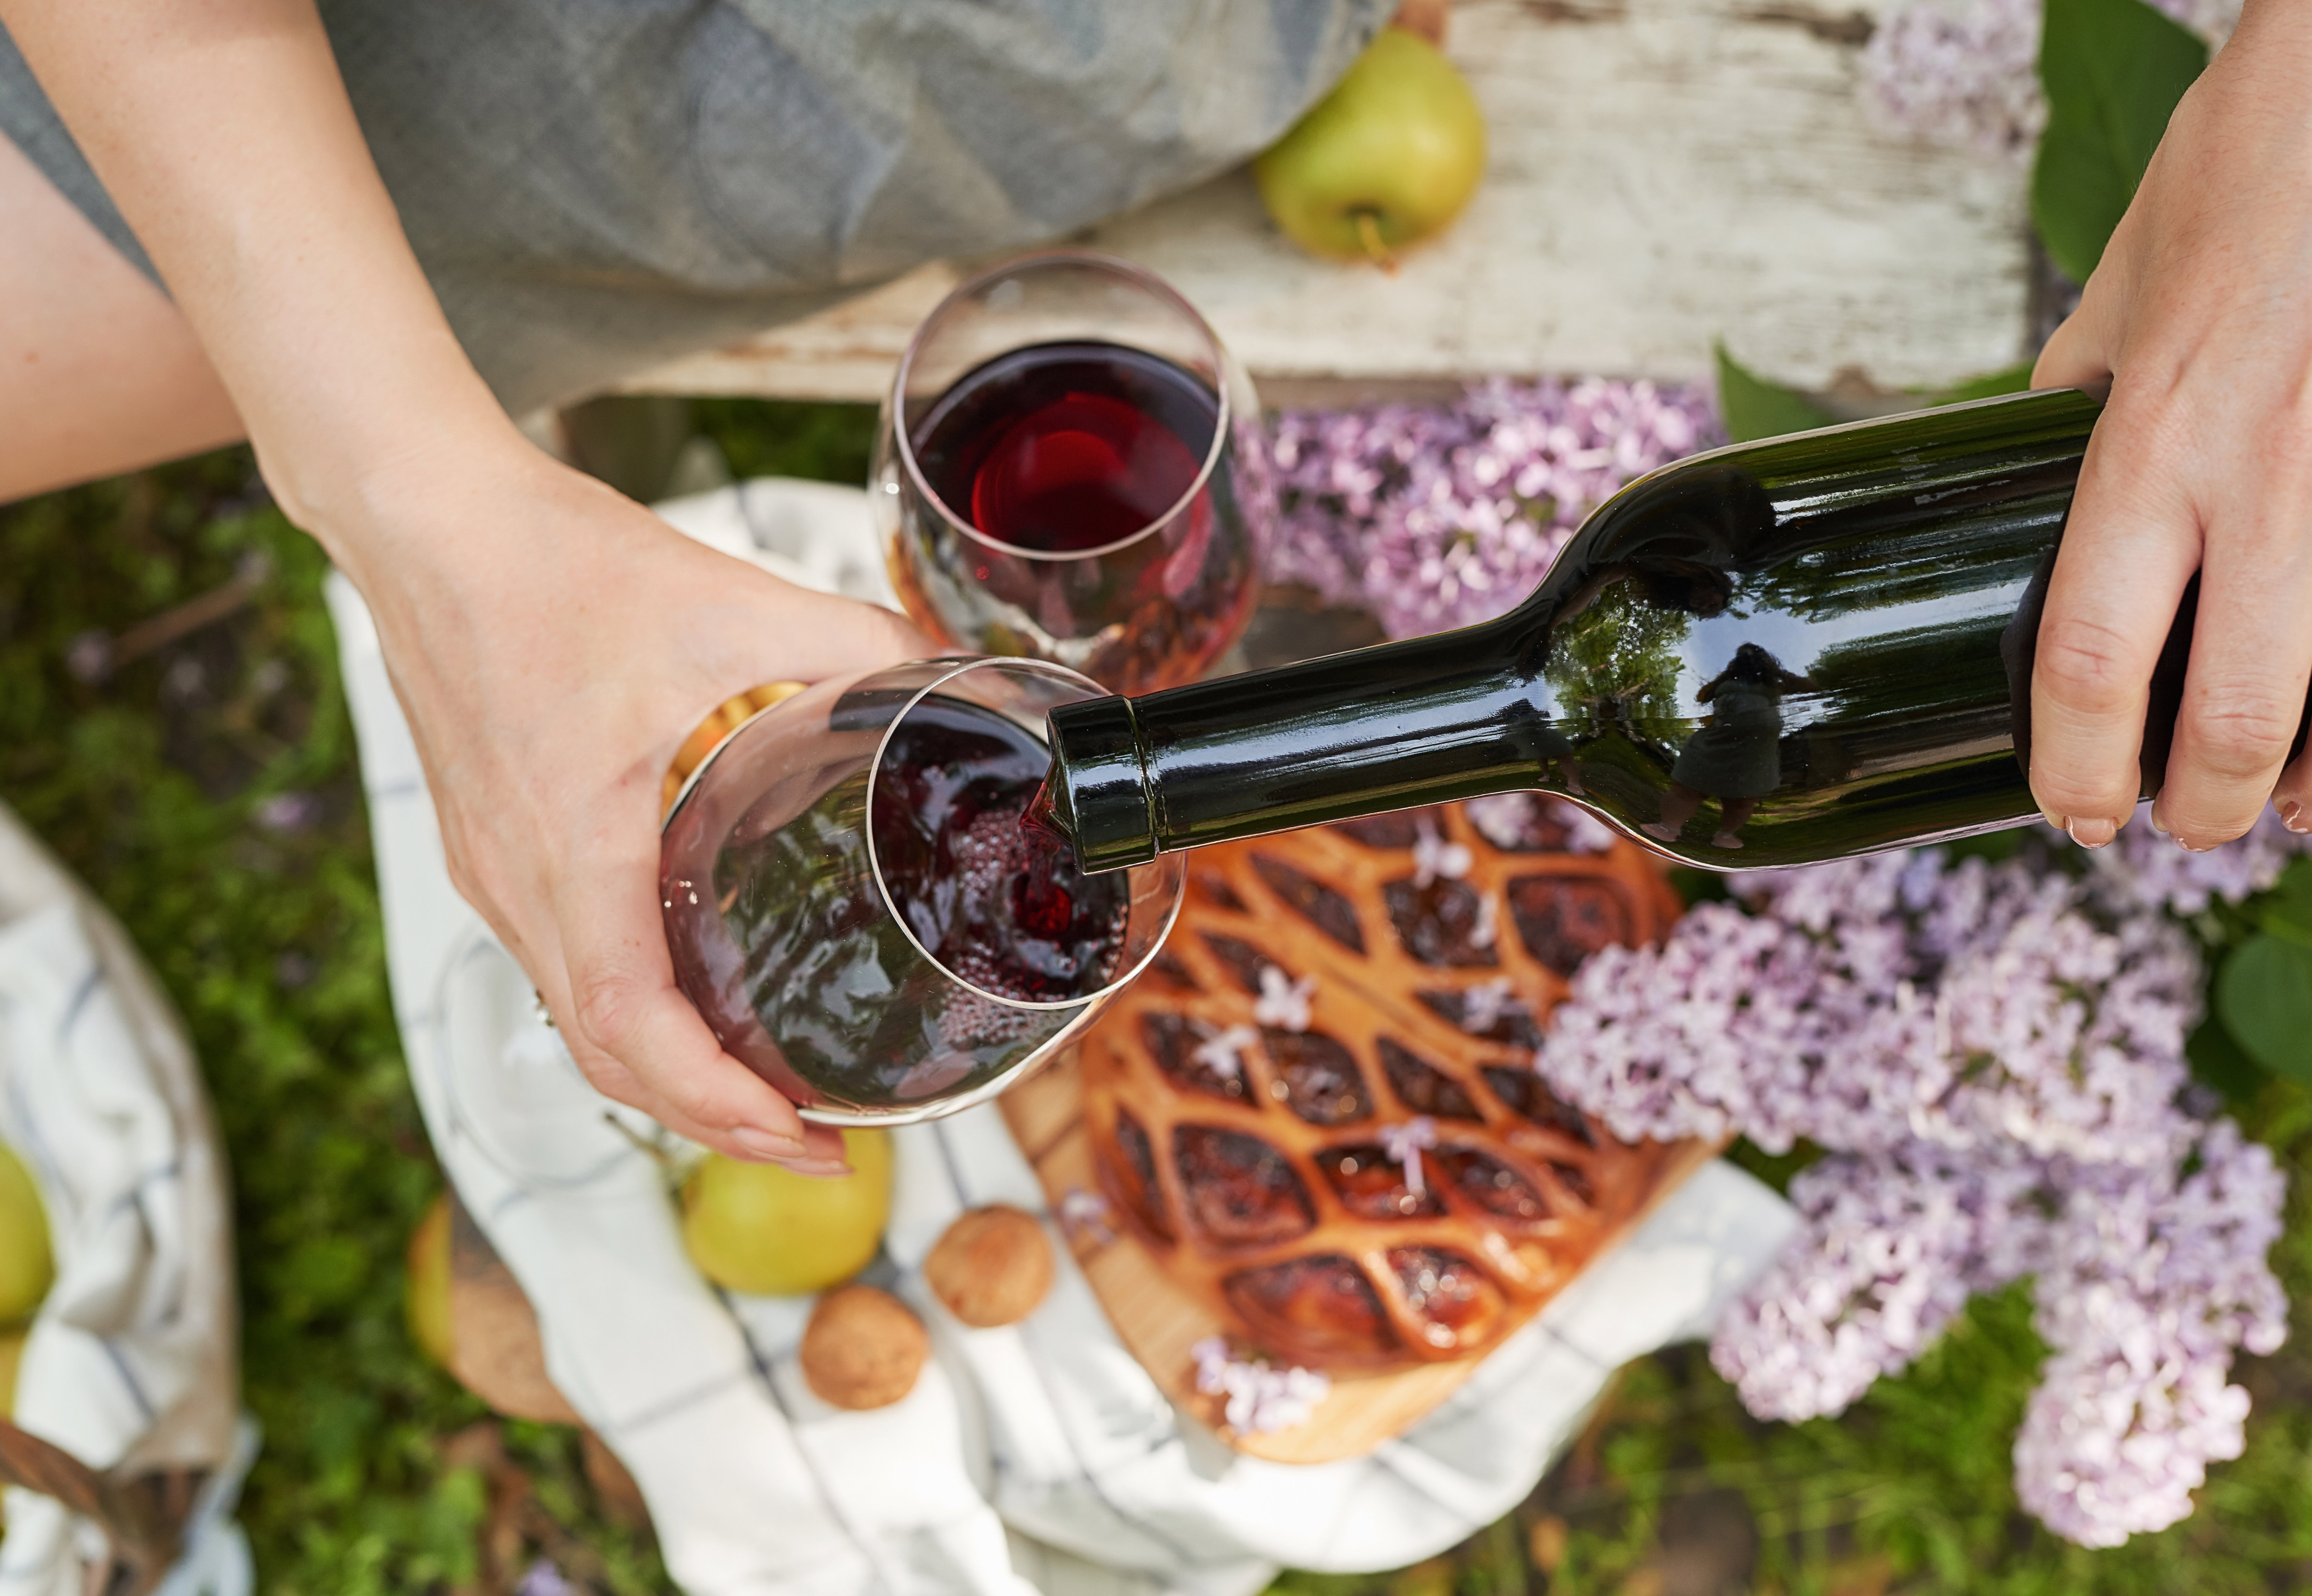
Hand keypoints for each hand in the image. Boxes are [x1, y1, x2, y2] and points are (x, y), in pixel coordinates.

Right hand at [338, 435, 931, 1170]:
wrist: (429, 523)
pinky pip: (562, 967)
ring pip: (578, 1022)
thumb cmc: (556, 563)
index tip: (800, 1135)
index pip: (624, 1019)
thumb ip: (852, 642)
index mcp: (570, 838)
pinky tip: (701, 1006)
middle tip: (819, 1142)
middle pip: (604, 1053)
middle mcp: (516, 877)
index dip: (713, 1100)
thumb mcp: (729, 597)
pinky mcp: (492, 852)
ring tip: (771, 1096)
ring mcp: (493, 872)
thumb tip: (947, 679)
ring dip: (671, 1078)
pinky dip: (633, 1016)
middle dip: (713, 1120)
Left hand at [2030, 0, 2311, 849]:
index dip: (2081, 761)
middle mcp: (2268, 476)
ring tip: (2285, 807)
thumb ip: (2079, 389)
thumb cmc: (2251, 167)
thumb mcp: (2122, 288)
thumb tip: (2036, 458)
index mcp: (2157, 440)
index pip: (2095, 654)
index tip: (2077, 808)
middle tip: (2181, 825)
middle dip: (2206, 803)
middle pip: (2239, 710)